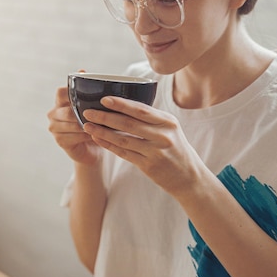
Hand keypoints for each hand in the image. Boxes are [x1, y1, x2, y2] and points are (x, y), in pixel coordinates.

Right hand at [47, 86, 102, 164]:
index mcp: (60, 102)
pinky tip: (96, 134)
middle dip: (84, 114)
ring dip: (88, 125)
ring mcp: (55, 128)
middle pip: (66, 111)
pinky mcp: (60, 141)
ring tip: (102, 125)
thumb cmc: (92, 123)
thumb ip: (86, 91)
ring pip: (72, 125)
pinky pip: (74, 137)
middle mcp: (54, 113)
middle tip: (100, 114)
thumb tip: (81, 71)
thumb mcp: (92, 106)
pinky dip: (86, 135)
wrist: (92, 148)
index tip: (88, 96)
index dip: (72, 93)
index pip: (60, 92)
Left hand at [82, 96, 201, 198]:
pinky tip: (98, 139)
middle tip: (88, 112)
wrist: (189, 177)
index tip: (104, 99)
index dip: (121, 104)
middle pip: (129, 123)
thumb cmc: (176, 149)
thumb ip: (151, 118)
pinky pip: (124, 154)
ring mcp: (156, 152)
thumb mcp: (170, 129)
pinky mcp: (149, 166)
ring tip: (87, 126)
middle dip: (105, 117)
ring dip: (103, 132)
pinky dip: (109, 146)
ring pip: (123, 139)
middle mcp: (163, 135)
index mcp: (168, 121)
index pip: (141, 109)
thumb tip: (123, 104)